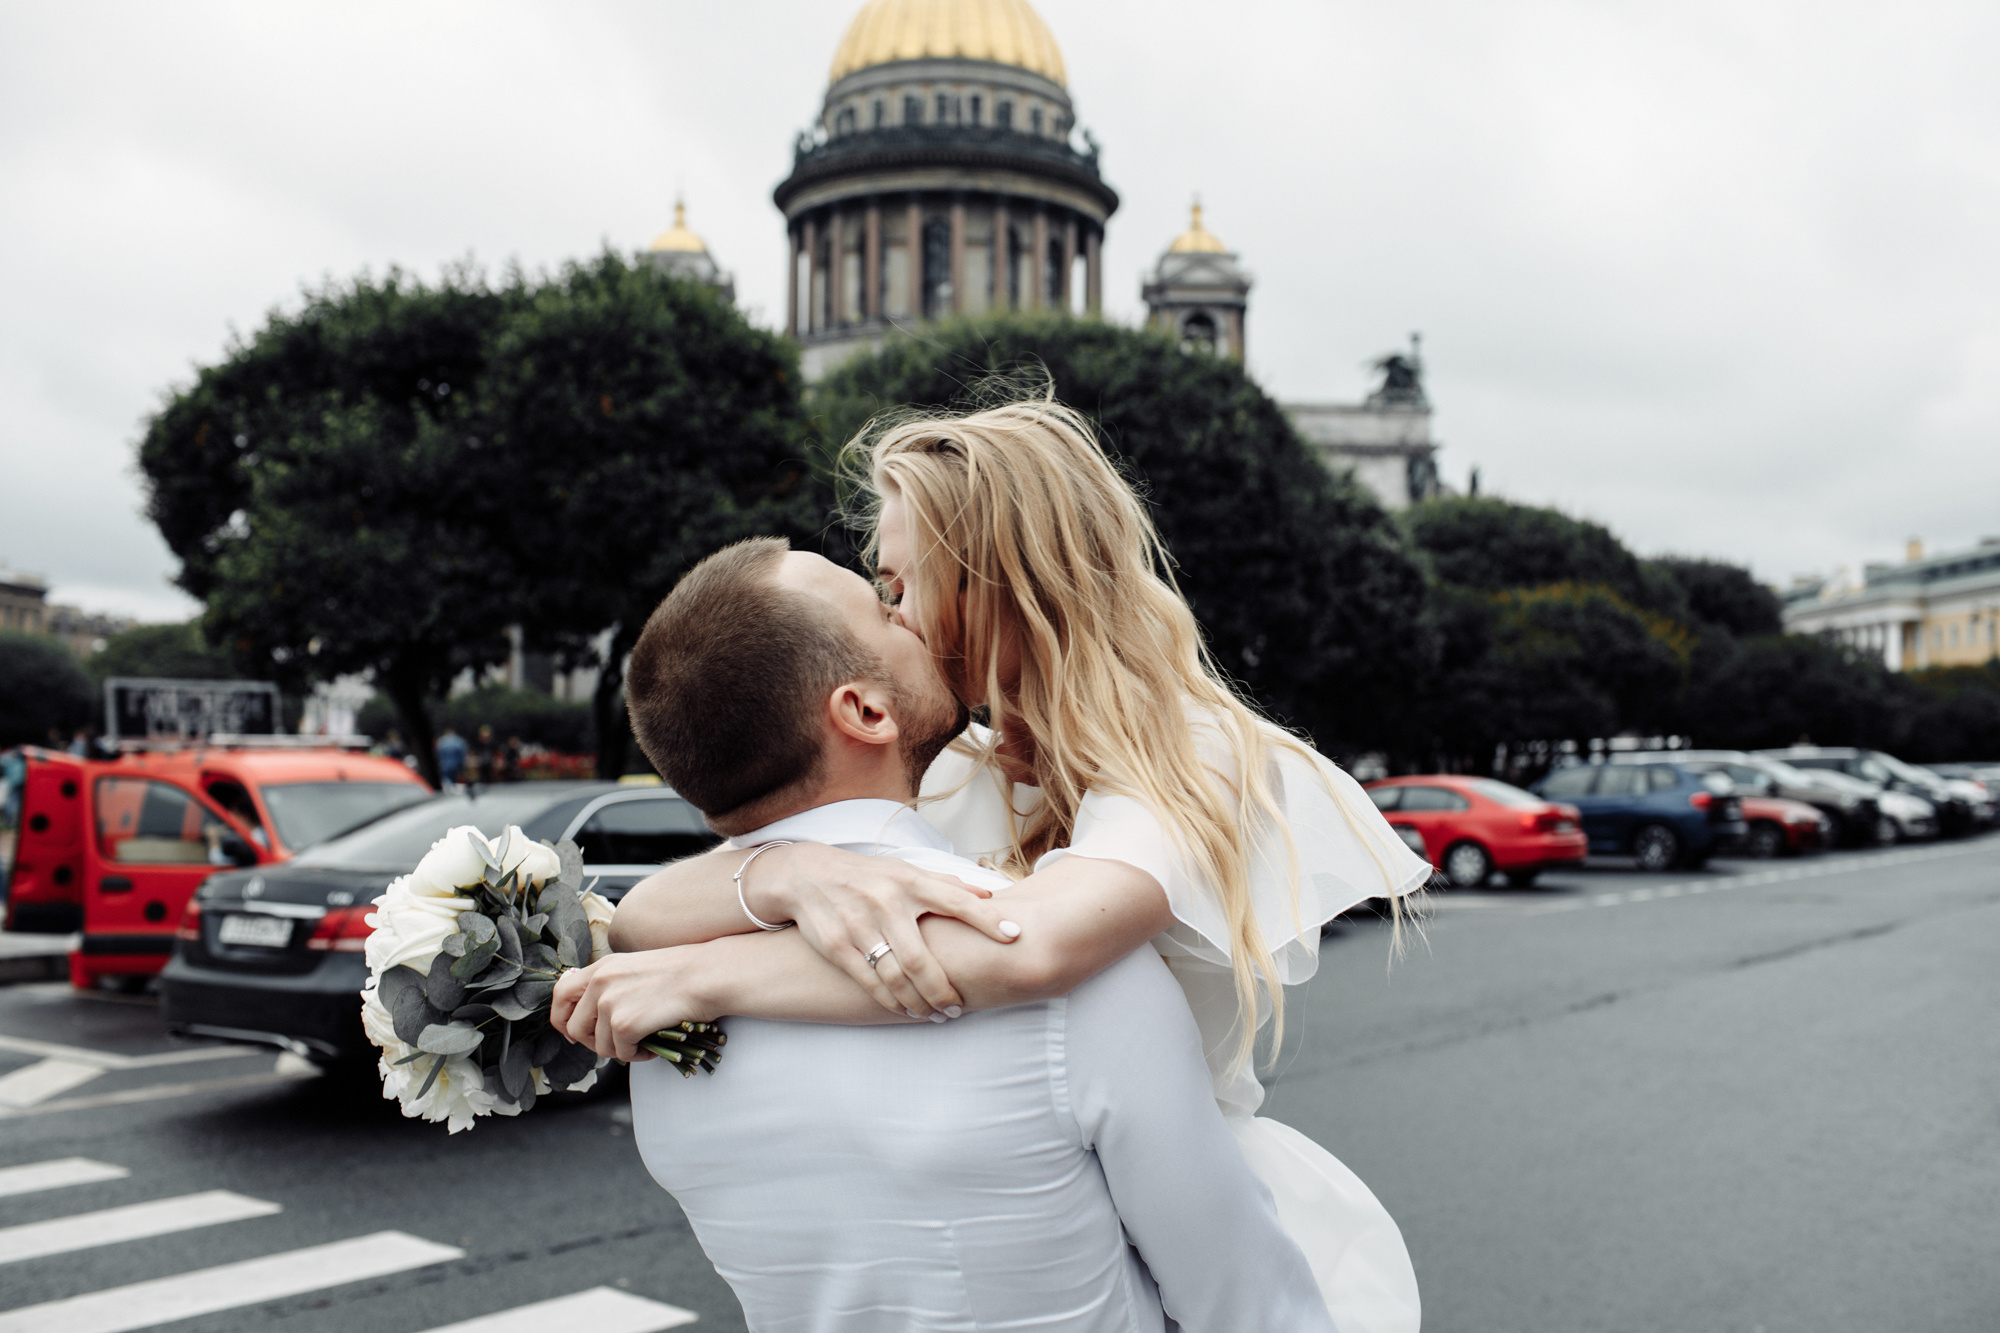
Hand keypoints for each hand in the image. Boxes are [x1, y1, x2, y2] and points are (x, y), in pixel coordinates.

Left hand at [551, 950, 713, 1062]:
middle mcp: (600, 982)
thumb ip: (612, 984)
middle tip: (614, 1045)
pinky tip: (653, 1047)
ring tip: (643, 1044)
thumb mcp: (637, 968)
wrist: (707, 976)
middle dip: (591, 1043)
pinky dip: (637, 1056)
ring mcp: (609, 1003)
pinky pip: (620, 1053)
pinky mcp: (624, 1023)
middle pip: (572, 1027)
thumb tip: (597, 1014)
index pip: (560, 995)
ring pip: (598, 1046)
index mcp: (602, 967)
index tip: (575, 1032)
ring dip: (620, 1051)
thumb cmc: (683, 972)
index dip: (562, 1019)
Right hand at [751, 843, 1021, 1017]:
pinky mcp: (837, 945)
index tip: (1015, 935)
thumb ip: (945, 885)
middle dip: (943, 990)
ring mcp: (859, 925)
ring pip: (895, 977)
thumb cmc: (869, 877)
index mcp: (910, 881)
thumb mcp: (904, 871)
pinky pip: (869, 982)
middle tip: (959, 1008)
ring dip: (919, 1002)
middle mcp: (886, 902)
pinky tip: (905, 1010)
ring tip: (936, 1014)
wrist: (807, 875)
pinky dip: (890, 1001)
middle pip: (921, 959)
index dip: (987, 919)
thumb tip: (989, 894)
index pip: (956, 900)